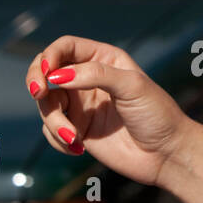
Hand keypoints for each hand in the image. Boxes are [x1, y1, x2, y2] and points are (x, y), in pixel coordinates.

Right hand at [26, 35, 190, 186]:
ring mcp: (80, 106)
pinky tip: (79, 148)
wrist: (166, 154)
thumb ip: (96, 74)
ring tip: (73, 137)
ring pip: (46, 104)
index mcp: (103, 59)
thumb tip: (57, 76)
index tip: (48, 73)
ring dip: (54, 121)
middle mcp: (87, 79)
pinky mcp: (76, 131)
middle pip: (45, 71)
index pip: (65, 47)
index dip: (50, 56)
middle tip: (39, 93)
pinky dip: (58, 139)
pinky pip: (51, 131)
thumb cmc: (156, 114)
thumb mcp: (132, 86)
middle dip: (36, 81)